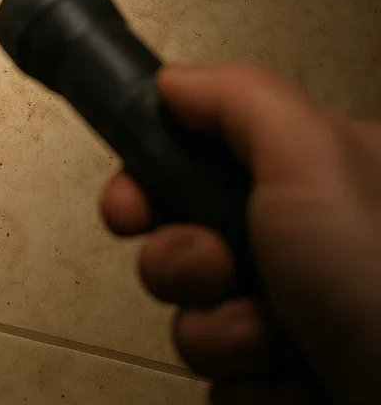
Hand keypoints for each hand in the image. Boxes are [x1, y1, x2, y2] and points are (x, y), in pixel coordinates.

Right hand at [99, 64, 380, 404]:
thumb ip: (240, 99)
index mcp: (323, 172)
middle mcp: (311, 240)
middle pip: (184, 235)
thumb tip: (175, 81)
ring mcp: (301, 313)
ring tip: (272, 345)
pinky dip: (247, 384)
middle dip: (181, 264)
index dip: (150, 178)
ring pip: (197, 312)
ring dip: (218, 334)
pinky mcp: (292, 377)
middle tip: (217, 273)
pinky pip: (224, 376)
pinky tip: (292, 383)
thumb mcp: (315, 161)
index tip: (132, 206)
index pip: (202, 153)